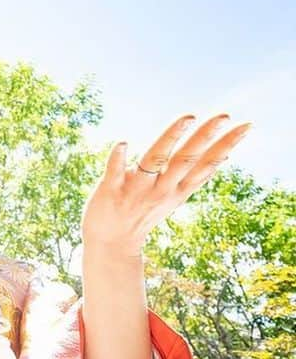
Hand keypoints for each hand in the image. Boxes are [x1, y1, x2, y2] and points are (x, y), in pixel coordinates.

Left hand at [82, 114, 251, 254]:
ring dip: (170, 137)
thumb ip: (195, 176)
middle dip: (205, 136)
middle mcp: (162, 188)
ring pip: (155, 160)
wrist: (112, 243)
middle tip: (224, 115)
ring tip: (187, 117)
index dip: (226, 146)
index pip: (207, 164)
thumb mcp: (176, 195)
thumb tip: (224, 156)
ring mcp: (137, 189)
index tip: (246, 125)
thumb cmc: (144, 211)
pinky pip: (115, 172)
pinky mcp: (111, 190)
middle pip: (187, 159)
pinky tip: (123, 142)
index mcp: (178, 188)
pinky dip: (118, 158)